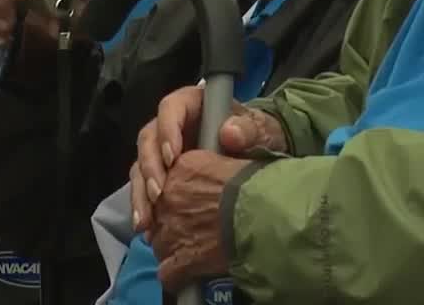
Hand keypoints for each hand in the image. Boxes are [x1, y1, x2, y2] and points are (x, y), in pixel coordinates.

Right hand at [132, 86, 285, 231]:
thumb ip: (249, 129)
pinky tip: (146, 228)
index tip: (172, 157)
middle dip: (150, 168)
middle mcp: (171, 124)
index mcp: (192, 105)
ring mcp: (164, 149)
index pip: (170, 109)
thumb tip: (229, 133)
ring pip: (141, 165)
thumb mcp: (261, 130)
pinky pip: (145, 187)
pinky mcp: (163, 173)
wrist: (259, 155)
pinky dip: (144, 207)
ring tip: (146, 220)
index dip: (166, 130)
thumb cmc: (258, 136)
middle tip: (158, 194)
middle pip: (149, 139)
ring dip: (140, 193)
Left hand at [151, 150, 250, 290]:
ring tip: (193, 250)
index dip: (178, 195)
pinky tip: (191, 272)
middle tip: (193, 227)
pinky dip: (178, 275)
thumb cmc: (259, 185)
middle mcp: (168, 197)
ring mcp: (171, 230)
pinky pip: (167, 272)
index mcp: (181, 168)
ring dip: (173, 247)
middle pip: (157, 213)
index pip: (166, 182)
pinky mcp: (181, 259)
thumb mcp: (233, 160)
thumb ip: (212, 164)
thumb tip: (218, 150)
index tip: (190, 202)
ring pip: (158, 243)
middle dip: (171, 221)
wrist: (266, 213)